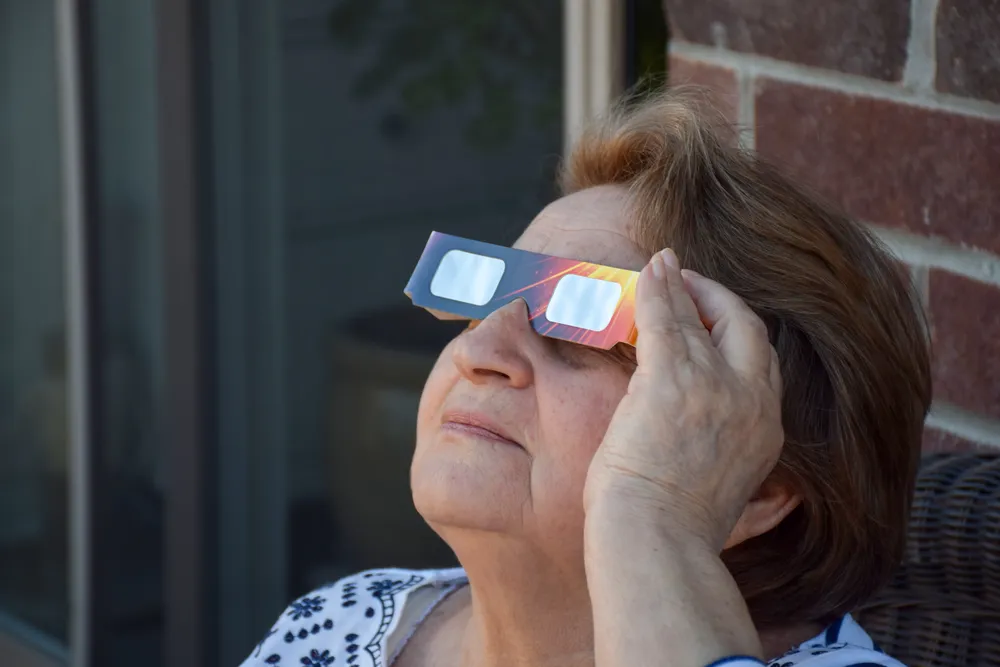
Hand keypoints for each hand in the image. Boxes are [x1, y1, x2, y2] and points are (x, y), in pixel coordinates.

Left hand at [584, 248, 783, 551]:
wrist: (656, 541)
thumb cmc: (674, 529)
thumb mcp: (724, 493)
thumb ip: (730, 462)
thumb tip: (718, 457)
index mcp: (766, 432)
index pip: (764, 366)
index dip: (740, 338)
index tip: (716, 325)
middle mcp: (752, 402)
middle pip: (747, 330)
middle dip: (721, 302)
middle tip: (693, 288)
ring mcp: (714, 386)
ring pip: (701, 318)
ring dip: (682, 287)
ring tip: (664, 267)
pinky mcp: (672, 378)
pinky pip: (667, 317)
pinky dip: (660, 288)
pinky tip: (653, 268)